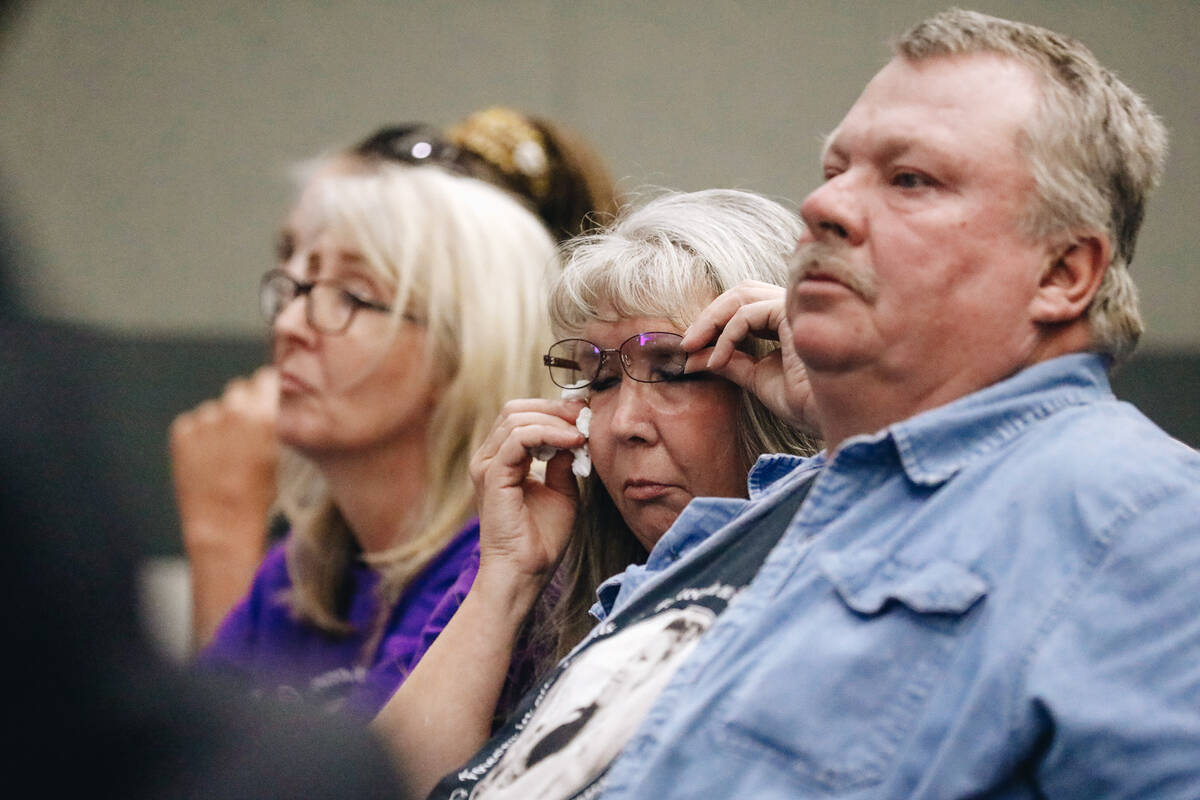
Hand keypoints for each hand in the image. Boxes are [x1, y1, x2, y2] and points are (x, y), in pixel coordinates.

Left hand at [169, 366, 279, 646]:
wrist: (222, 526)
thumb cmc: (259, 495)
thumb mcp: (280, 455)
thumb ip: (274, 421)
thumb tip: (270, 399)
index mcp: (264, 415)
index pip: (266, 378)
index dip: (268, 391)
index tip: (269, 403)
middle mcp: (233, 411)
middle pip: (240, 389)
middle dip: (243, 405)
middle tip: (246, 433)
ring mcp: (204, 420)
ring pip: (216, 408)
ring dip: (220, 422)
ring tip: (225, 454)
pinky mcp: (182, 432)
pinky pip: (193, 422)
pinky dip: (199, 435)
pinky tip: (207, 460)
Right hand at [468, 398, 587, 590]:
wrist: (525, 572)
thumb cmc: (541, 539)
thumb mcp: (562, 491)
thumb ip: (563, 461)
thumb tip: (574, 434)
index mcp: (502, 460)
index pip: (522, 416)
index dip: (554, 410)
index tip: (586, 416)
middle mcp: (488, 458)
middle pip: (516, 410)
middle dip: (554, 408)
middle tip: (585, 417)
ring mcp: (486, 465)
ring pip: (517, 418)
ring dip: (555, 420)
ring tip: (581, 433)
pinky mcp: (492, 475)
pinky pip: (519, 438)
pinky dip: (548, 433)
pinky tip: (571, 442)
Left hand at [680, 280, 819, 434]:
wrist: (829, 418)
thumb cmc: (805, 403)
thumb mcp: (756, 379)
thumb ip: (729, 362)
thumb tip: (692, 357)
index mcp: (788, 321)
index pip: (745, 305)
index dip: (715, 322)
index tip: (690, 349)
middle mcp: (795, 307)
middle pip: (742, 292)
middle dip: (709, 316)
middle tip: (686, 344)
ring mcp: (798, 306)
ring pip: (742, 296)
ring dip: (711, 322)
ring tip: (692, 350)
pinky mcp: (794, 312)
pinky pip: (748, 315)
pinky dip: (726, 337)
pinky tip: (717, 362)